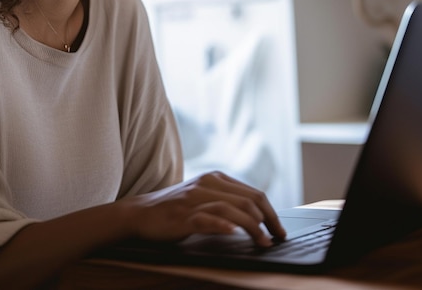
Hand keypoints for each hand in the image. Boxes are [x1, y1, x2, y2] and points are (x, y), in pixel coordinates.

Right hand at [124, 171, 285, 246]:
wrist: (140, 212)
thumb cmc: (175, 208)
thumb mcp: (202, 197)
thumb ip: (225, 200)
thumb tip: (257, 216)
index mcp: (215, 178)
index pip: (253, 193)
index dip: (271, 212)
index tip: (280, 229)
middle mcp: (207, 184)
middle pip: (247, 200)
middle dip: (268, 221)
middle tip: (277, 239)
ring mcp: (194, 199)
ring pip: (231, 209)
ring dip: (252, 228)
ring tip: (263, 242)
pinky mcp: (182, 216)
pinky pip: (206, 219)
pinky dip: (221, 225)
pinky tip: (233, 233)